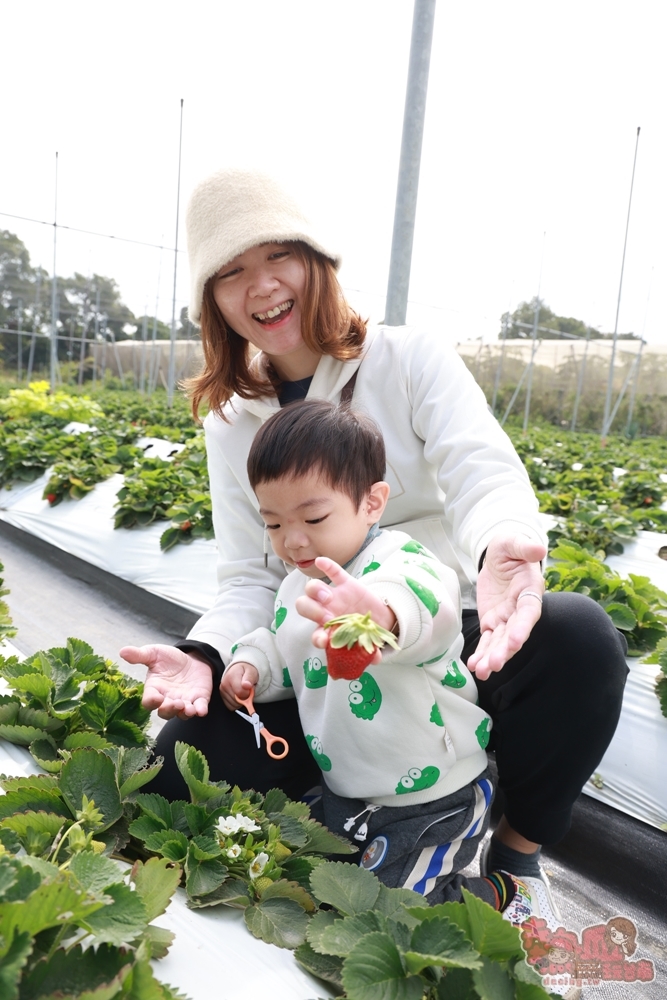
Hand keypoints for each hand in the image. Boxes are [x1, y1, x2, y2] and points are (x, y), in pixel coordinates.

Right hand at [120, 644, 212, 719]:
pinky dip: (200, 711)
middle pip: (165, 712)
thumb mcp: (154, 653)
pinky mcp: (199, 700)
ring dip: (184, 713)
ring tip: (188, 709)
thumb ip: (140, 655)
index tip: (157, 698)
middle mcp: (167, 700)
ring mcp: (184, 702)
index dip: (152, 702)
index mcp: (155, 690)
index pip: (149, 701)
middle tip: (176, 704)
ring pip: (182, 714)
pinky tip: (202, 710)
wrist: (191, 658)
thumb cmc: (169, 659)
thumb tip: (122, 651)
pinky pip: (199, 709)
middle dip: (170, 710)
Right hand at [219, 661, 258, 710]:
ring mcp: (222, 692)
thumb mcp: (251, 671)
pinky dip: (237, 704)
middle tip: (247, 689)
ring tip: (243, 691)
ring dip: (242, 701)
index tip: (250, 688)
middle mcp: (224, 684)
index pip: (240, 692)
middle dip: (245, 697)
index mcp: (231, 676)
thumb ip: (250, 678)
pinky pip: (231, 707)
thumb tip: (246, 685)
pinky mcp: (222, 698)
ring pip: (235, 705)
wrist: (240, 671)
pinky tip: (239, 696)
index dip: (248, 692)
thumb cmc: (246, 671)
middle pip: (237, 700)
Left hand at [295, 556, 394, 654]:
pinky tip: (321, 561)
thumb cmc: (367, 633)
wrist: (379, 618)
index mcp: (330, 630)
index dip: (318, 637)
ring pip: (314, 588)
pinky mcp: (346, 583)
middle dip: (311, 610)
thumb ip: (371, 652)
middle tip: (326, 614)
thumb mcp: (370, 644)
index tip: (324, 640)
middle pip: (306, 606)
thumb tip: (376, 659)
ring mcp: (334, 596)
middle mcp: (327, 611)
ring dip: (317, 591)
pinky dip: (326, 565)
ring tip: (328, 597)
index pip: (317, 635)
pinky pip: (333, 571)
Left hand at [466, 535, 546, 680]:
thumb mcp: (512, 542)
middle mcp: (520, 609)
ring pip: (500, 641)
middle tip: (495, 665)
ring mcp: (506, 618)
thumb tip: (540, 548)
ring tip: (482, 672)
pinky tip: (474, 666)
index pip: (528, 613)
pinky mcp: (492, 621)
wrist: (497, 557)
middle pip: (514, 633)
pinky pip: (488, 640)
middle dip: (505, 650)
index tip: (515, 641)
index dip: (523, 627)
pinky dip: (481, 653)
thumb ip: (524, 546)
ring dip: (492, 657)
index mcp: (529, 591)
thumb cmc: (509, 548)